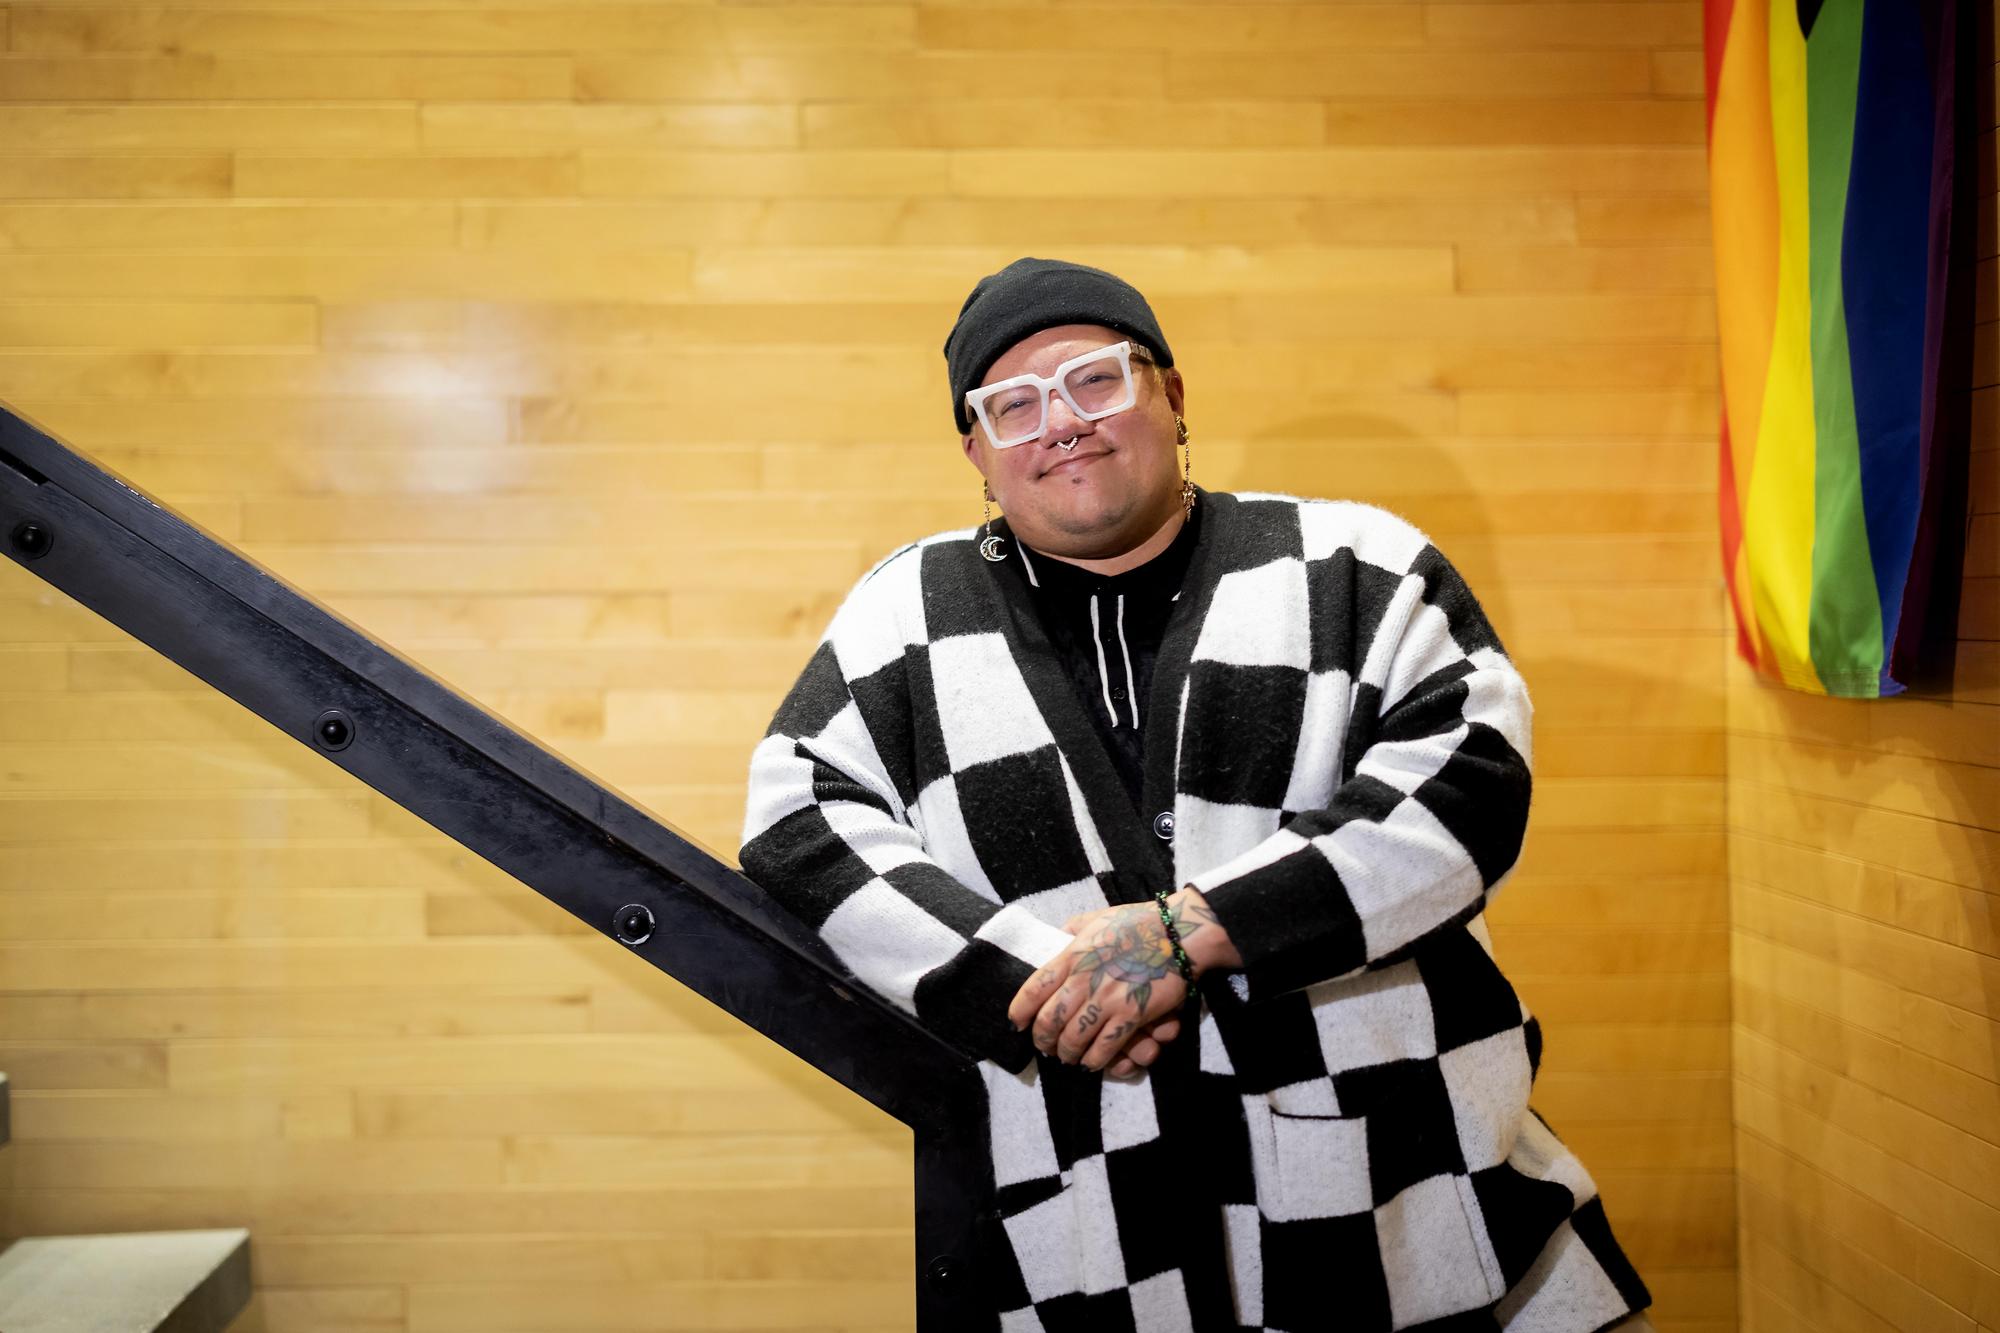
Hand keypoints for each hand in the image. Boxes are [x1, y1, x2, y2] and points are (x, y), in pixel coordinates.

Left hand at [1008, 895, 1213, 1071]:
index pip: (1032, 990)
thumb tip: (1057, 938)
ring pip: (1073, 1040)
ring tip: (1067, 1057)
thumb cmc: (1137, 922)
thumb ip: (1072, 931)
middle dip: (1042, 1040)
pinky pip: (1103, 1048)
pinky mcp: (1130, 1016)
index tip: (1016, 1024)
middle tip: (1044, 1047)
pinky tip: (1090, 1063)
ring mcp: (1106, 1000)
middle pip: (1048, 1022)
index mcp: (1071, 955)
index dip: (1019, 1012)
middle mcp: (1083, 980)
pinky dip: (1093, 1060)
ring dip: (1066, 1054)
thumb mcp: (1095, 919)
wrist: (1177, 933)